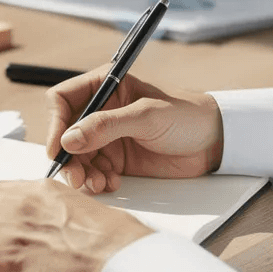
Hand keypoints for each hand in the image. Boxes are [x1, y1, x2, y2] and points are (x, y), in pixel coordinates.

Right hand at [46, 65, 223, 192]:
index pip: (63, 100)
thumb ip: (107, 126)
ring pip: (77, 157)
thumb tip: (69, 140)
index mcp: (104, 86)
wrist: (216, 142)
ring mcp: (107, 137)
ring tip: (99, 184)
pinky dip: (97, 181)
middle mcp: (100, 111)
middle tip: (77, 176)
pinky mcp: (116, 160)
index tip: (59, 147)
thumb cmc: (187, 116)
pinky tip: (112, 184)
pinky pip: (93, 172)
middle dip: (68, 157)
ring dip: (82, 173)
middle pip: (65, 134)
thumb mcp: (147, 116)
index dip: (56, 123)